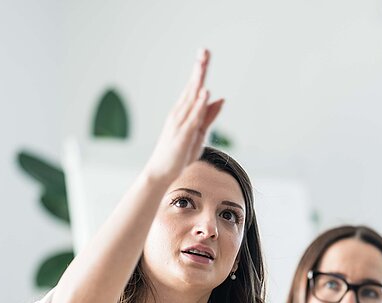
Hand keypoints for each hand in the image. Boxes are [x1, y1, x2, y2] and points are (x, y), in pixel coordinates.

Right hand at [143, 48, 224, 185]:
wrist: (160, 172)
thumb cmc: (179, 153)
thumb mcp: (199, 132)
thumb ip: (209, 115)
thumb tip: (221, 98)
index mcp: (183, 111)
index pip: (193, 87)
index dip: (199, 70)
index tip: (204, 54)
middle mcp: (179, 113)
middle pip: (191, 88)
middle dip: (198, 69)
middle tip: (204, 51)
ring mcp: (179, 123)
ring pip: (191, 99)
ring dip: (198, 81)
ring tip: (203, 64)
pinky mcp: (182, 135)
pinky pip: (193, 117)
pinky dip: (199, 104)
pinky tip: (205, 93)